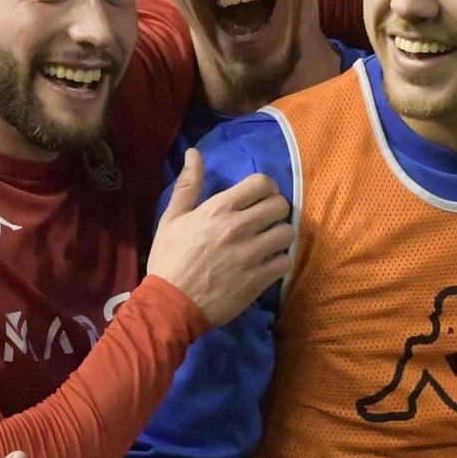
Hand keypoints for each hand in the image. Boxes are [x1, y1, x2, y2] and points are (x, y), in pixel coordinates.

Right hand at [146, 149, 293, 324]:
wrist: (171, 304)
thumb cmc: (169, 259)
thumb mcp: (172, 219)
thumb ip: (187, 185)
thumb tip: (194, 153)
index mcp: (219, 209)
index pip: (261, 183)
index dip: (266, 187)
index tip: (260, 197)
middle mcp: (239, 227)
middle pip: (280, 205)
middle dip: (276, 210)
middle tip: (266, 220)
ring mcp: (252, 254)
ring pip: (287, 233)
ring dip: (280, 236)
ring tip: (269, 242)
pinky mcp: (259, 279)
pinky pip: (285, 261)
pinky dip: (280, 261)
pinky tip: (268, 264)